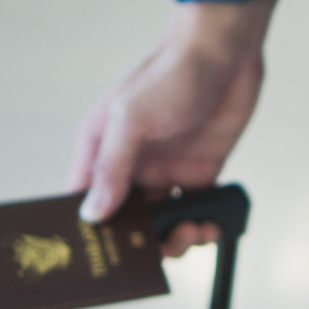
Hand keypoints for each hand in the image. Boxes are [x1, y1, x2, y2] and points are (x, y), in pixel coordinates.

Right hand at [66, 0, 276, 256]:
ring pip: (162, 221)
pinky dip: (202, 225)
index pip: (84, 200)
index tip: (101, 256)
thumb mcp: (131, 117)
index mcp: (100, 148)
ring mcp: (166, 169)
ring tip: (193, 233)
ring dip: (175, 238)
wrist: (224, 52)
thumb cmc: (170, 73)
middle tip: (161, 251)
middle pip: (126, 220)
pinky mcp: (200, 171)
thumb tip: (92, 213)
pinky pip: (196, 210)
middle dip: (141, 243)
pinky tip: (211, 226)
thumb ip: (111, 167)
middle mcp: (130, 164)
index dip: (89, 230)